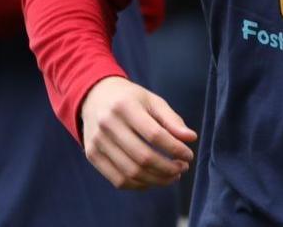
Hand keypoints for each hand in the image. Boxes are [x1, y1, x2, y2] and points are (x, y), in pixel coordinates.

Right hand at [77, 77, 196, 190]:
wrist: (94, 96)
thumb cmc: (130, 99)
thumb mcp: (152, 101)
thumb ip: (172, 119)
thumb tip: (191, 138)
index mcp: (125, 106)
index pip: (154, 134)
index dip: (175, 148)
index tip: (189, 155)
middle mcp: (107, 124)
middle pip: (143, 157)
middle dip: (168, 168)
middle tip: (182, 168)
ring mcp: (97, 142)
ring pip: (131, 173)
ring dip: (157, 180)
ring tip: (172, 176)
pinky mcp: (92, 155)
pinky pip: (118, 180)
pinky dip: (139, 185)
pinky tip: (153, 180)